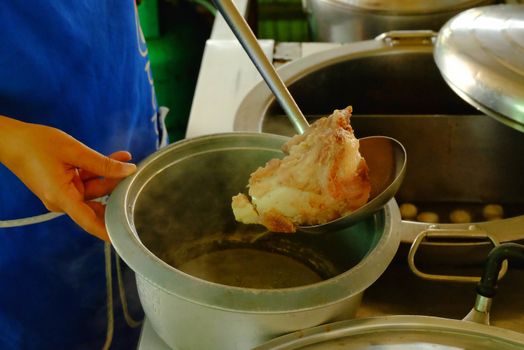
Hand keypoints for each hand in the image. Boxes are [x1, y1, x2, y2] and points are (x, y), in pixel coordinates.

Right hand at [0, 116, 136, 240]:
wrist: (11, 140)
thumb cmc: (36, 144)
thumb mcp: (74, 151)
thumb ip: (103, 163)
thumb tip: (129, 170)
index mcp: (61, 198)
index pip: (90, 222)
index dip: (110, 231)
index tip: (128, 236)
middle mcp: (62, 201)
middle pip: (97, 203)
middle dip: (117, 191)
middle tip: (136, 179)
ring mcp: (63, 194)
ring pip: (95, 190)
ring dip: (110, 175)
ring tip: (126, 160)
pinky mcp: (64, 186)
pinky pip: (87, 182)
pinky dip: (99, 171)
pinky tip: (117, 159)